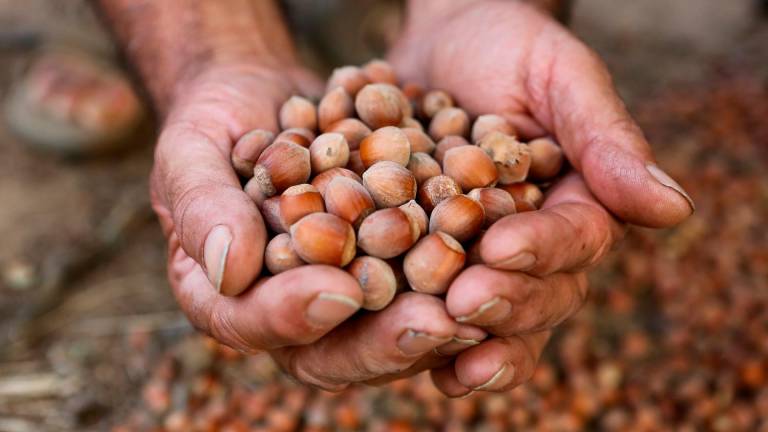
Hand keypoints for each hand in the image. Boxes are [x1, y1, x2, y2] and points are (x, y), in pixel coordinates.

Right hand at [152, 61, 460, 390]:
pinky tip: (496, 261)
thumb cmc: (214, 122)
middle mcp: (286, 308)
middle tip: (436, 322)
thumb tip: (229, 269)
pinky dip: (456, 275)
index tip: (338, 290)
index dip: (294, 315)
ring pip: (386, 328)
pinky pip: (418, 281)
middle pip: (333, 348)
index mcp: (226, 296)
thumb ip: (201, 209)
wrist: (264, 95)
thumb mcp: (190, 152)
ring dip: (435, 320)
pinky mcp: (383, 265)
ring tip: (479, 302)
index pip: (253, 323)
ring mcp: (340, 290)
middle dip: (384, 339)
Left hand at [389, 0, 693, 395]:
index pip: (573, 240)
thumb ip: (605, 137)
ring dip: (469, 344)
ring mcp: (482, 263)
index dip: (541, 249)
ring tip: (443, 360)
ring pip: (492, 320)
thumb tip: (675, 209)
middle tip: (463, 304)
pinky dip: (422, 339)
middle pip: (537, 295)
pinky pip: (432, 310)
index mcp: (577, 207)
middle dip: (503, 304)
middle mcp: (535, 248)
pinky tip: (401, 354)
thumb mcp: (558, 76)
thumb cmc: (506, 47)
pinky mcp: (431, 266)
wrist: (437, 48)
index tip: (502, 249)